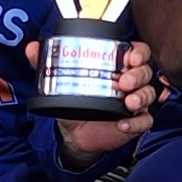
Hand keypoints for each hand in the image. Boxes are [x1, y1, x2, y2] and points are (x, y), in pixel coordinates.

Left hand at [34, 37, 160, 164]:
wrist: (76, 133)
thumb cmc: (75, 102)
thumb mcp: (61, 82)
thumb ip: (46, 64)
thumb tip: (32, 48)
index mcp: (117, 66)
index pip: (137, 52)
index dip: (138, 52)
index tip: (130, 56)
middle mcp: (130, 82)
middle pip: (146, 71)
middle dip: (138, 74)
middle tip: (125, 81)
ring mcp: (135, 102)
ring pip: (149, 94)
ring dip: (141, 96)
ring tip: (128, 102)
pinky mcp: (135, 122)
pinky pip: (145, 121)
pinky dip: (136, 122)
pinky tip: (123, 123)